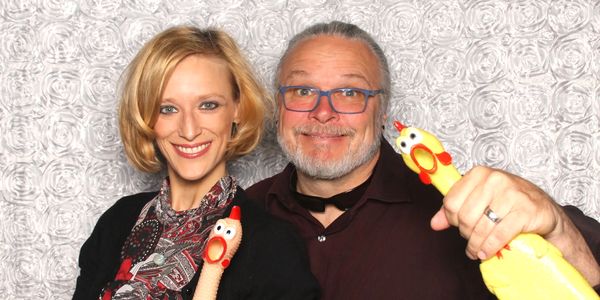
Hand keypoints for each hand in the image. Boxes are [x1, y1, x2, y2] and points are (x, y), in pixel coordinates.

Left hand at [430, 166, 562, 259]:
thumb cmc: (509, 204)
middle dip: (465, 233)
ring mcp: (512, 194)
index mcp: (479, 173)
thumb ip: (455, 209)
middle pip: (465, 216)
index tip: (458, 226)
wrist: (544, 210)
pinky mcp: (525, 211)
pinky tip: (486, 253)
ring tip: (476, 251)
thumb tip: (434, 224)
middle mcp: (494, 179)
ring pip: (481, 227)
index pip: (451, 201)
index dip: (451, 219)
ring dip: (476, 245)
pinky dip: (490, 248)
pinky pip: (499, 235)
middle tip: (471, 240)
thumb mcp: (481, 200)